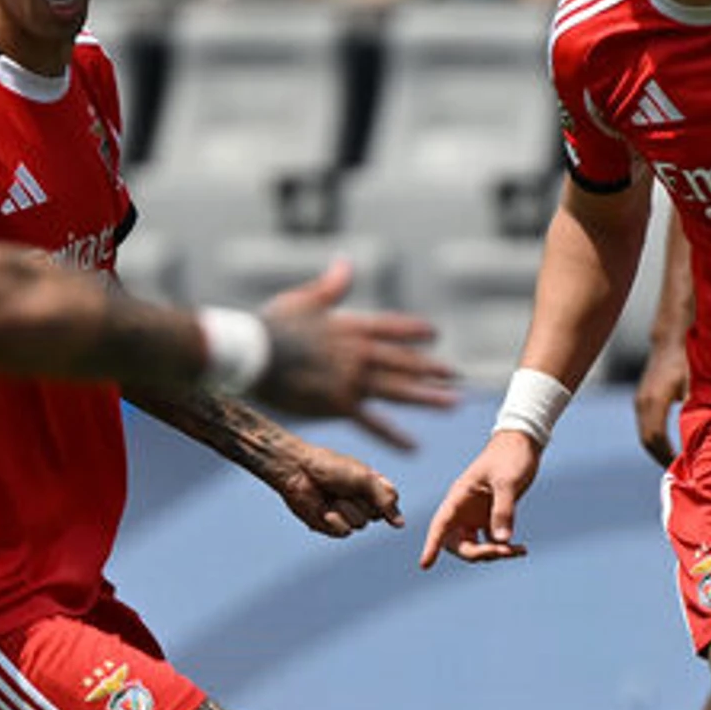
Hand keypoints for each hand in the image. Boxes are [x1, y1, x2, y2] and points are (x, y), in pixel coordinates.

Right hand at [247, 258, 457, 448]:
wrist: (254, 353)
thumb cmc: (271, 325)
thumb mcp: (304, 299)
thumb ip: (331, 285)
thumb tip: (346, 263)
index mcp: (351, 326)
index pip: (392, 328)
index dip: (415, 331)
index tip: (435, 335)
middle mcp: (360, 353)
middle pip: (404, 361)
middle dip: (431, 368)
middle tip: (455, 375)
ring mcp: (353, 380)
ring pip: (399, 390)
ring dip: (427, 397)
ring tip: (451, 404)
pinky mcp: (341, 405)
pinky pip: (374, 423)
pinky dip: (394, 436)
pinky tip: (414, 446)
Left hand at [265, 437, 402, 537]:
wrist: (298, 471)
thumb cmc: (330, 467)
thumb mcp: (364, 478)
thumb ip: (385, 500)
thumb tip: (400, 525)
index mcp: (372, 486)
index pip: (392, 500)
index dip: (383, 496)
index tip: (367, 482)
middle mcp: (362, 501)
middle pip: (377, 515)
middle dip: (361, 501)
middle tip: (344, 487)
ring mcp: (347, 514)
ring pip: (361, 524)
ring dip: (346, 509)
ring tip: (331, 497)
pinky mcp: (332, 525)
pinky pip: (345, 532)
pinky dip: (336, 521)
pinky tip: (325, 511)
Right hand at [417, 430, 542, 567]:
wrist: (523, 444)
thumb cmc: (510, 456)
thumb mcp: (507, 482)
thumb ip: (503, 510)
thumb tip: (502, 541)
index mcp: (459, 496)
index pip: (440, 524)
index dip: (431, 544)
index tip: (425, 564)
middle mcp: (463, 509)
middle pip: (457, 543)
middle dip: (477, 553)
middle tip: (502, 552)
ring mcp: (476, 515)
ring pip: (476, 546)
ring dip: (493, 553)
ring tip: (518, 550)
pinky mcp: (491, 517)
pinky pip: (492, 541)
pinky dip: (504, 548)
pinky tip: (520, 549)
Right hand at [632, 334, 687, 467]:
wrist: (670, 341)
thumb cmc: (687, 361)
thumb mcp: (695, 384)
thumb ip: (696, 408)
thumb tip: (702, 434)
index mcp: (656, 401)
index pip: (656, 438)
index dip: (668, 456)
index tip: (682, 468)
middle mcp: (643, 402)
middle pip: (648, 441)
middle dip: (662, 458)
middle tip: (680, 473)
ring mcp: (640, 401)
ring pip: (645, 436)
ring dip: (658, 451)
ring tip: (675, 464)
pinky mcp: (641, 400)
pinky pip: (646, 428)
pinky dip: (656, 441)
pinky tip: (670, 448)